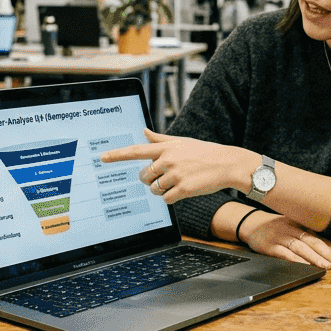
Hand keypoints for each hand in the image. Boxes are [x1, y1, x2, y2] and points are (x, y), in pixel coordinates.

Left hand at [99, 129, 255, 203]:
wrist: (227, 164)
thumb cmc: (204, 152)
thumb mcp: (182, 142)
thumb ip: (160, 139)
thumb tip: (144, 131)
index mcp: (166, 147)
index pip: (136, 150)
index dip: (117, 155)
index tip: (102, 158)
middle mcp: (168, 159)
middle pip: (143, 176)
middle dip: (150, 180)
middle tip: (165, 176)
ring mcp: (176, 174)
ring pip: (154, 189)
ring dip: (162, 190)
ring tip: (177, 182)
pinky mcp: (184, 188)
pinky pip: (166, 199)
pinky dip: (171, 198)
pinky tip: (183, 190)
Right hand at [242, 213, 330, 269]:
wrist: (251, 225)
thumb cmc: (278, 228)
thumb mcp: (294, 227)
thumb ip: (310, 236)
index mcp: (301, 223)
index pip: (321, 236)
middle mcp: (292, 228)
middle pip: (313, 241)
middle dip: (328, 253)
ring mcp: (281, 236)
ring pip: (301, 246)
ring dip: (314, 257)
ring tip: (326, 266)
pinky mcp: (270, 245)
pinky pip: (284, 253)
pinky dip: (295, 259)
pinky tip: (304, 266)